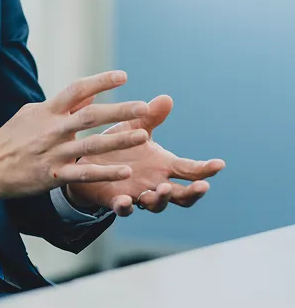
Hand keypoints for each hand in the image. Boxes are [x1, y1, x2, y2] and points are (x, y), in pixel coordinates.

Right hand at [0, 71, 149, 201]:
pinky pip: (84, 175)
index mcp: (47, 111)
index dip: (101, 81)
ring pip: (92, 145)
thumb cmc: (11, 137)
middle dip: (119, 110)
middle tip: (144, 107)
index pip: (77, 90)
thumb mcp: (32, 114)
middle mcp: (52, 129)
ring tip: (143, 136)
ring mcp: (53, 153)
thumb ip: (62, 106)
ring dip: (119, 140)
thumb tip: (89, 93)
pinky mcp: (53, 176)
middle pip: (91, 115)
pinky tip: (125, 172)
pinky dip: (105, 173)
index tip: (123, 76)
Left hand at [65, 95, 225, 215]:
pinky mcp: (116, 200)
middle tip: (202, 186)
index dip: (206, 168)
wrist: (87, 161)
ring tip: (161, 188)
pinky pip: (123, 209)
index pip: (190, 169)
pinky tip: (126, 201)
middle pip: (182, 195)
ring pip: (156, 204)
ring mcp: (137, 194)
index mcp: (163, 165)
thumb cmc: (117, 145)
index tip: (220, 163)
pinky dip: (126, 207)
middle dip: (193, 192)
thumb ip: (151, 117)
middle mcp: (155, 183)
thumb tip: (167, 98)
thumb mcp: (134, 128)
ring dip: (161, 198)